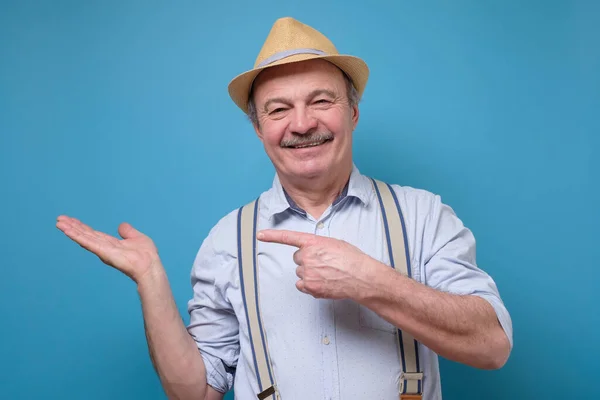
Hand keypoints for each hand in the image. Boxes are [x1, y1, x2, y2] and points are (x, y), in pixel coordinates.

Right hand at [56, 215, 160, 282]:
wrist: (150, 265)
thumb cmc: (146, 255)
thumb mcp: (137, 237)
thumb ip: (128, 232)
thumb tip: (121, 225)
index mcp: (111, 243)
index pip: (93, 233)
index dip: (82, 227)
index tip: (71, 220)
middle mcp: (104, 247)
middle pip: (85, 234)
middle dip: (72, 227)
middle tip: (59, 219)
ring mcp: (102, 250)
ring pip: (83, 237)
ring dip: (70, 230)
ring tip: (59, 223)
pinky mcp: (103, 252)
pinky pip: (88, 242)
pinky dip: (77, 236)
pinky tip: (67, 230)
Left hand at [257, 229, 373, 299]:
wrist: (361, 276)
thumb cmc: (352, 259)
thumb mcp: (334, 244)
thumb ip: (319, 246)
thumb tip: (314, 252)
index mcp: (313, 242)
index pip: (288, 237)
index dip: (272, 236)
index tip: (260, 235)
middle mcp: (307, 256)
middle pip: (297, 258)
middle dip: (307, 260)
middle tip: (323, 263)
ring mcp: (307, 272)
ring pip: (300, 272)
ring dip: (310, 273)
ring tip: (327, 273)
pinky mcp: (309, 286)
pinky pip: (301, 285)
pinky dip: (310, 285)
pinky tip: (323, 282)